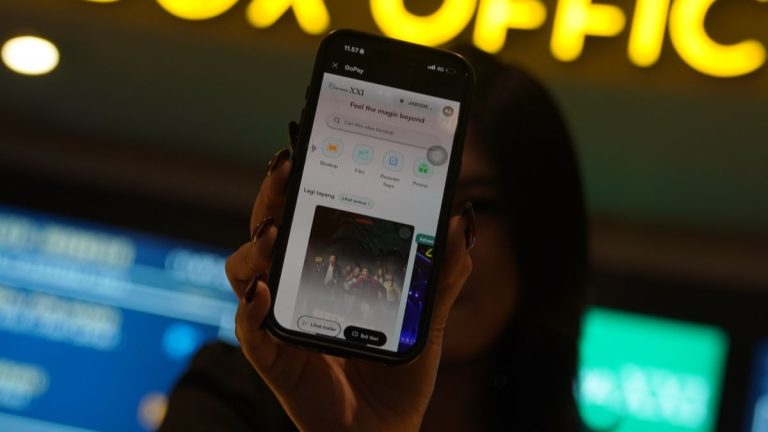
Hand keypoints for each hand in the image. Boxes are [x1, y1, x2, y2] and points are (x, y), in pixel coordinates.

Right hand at [225, 147, 472, 431]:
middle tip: (285, 167)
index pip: (304, 217)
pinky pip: (250, 329)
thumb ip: (442, 273)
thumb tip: (463, 221)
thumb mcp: (427, 317)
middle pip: (267, 231)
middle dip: (270, 197)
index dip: (297, 183)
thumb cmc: (397, 370)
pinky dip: (252, 308)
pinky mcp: (274, 357)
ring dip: (255, 249)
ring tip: (274, 233)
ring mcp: (280, 320)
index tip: (305, 148)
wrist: (384, 429)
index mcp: (324, 271)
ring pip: (244, 272)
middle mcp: (294, 289)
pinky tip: (266, 292)